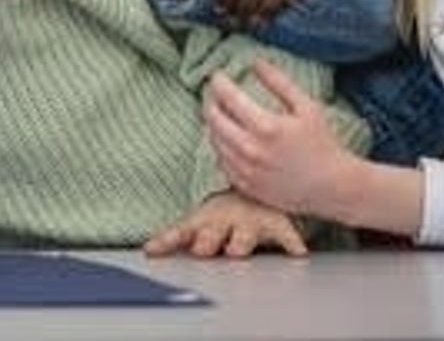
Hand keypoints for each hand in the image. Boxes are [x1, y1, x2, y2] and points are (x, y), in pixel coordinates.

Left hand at [144, 190, 307, 257]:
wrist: (256, 191)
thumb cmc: (222, 215)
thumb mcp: (199, 224)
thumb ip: (176, 237)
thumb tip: (147, 251)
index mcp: (202, 222)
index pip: (180, 232)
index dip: (167, 240)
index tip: (152, 250)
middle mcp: (224, 221)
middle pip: (212, 232)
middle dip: (205, 241)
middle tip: (200, 249)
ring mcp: (250, 222)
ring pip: (244, 234)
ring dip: (239, 242)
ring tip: (236, 250)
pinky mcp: (277, 224)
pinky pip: (287, 235)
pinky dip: (291, 242)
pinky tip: (296, 251)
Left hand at [205, 61, 361, 218]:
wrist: (334, 187)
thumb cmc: (323, 144)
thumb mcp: (307, 107)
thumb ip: (279, 82)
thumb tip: (254, 61)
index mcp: (266, 126)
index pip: (226, 96)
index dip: (218, 81)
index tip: (218, 75)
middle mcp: (251, 149)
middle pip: (212, 117)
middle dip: (210, 99)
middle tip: (215, 92)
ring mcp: (246, 170)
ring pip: (213, 138)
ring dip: (213, 122)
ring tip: (223, 112)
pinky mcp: (245, 186)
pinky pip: (221, 161)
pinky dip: (221, 146)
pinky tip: (231, 138)